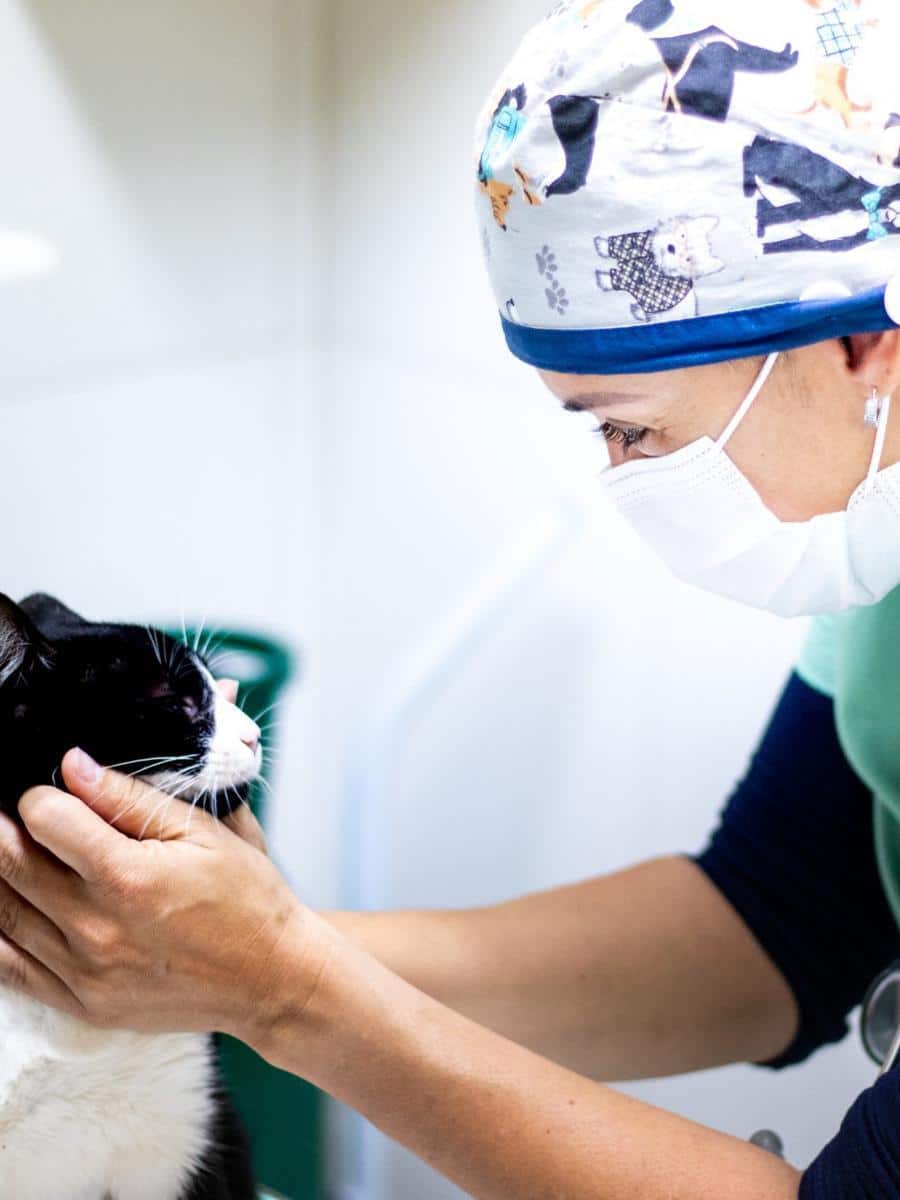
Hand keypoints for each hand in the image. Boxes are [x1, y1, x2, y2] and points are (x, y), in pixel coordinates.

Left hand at [0, 747, 335, 1047]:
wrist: (272, 978)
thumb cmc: (247, 899)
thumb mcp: (203, 832)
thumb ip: (132, 798)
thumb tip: (74, 766)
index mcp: (129, 877)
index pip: (46, 819)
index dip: (41, 796)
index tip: (51, 791)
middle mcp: (97, 928)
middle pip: (10, 864)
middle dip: (1, 828)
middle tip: (8, 813)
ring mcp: (85, 972)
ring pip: (2, 914)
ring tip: (7, 849)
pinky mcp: (82, 1004)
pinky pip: (10, 970)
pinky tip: (6, 905)